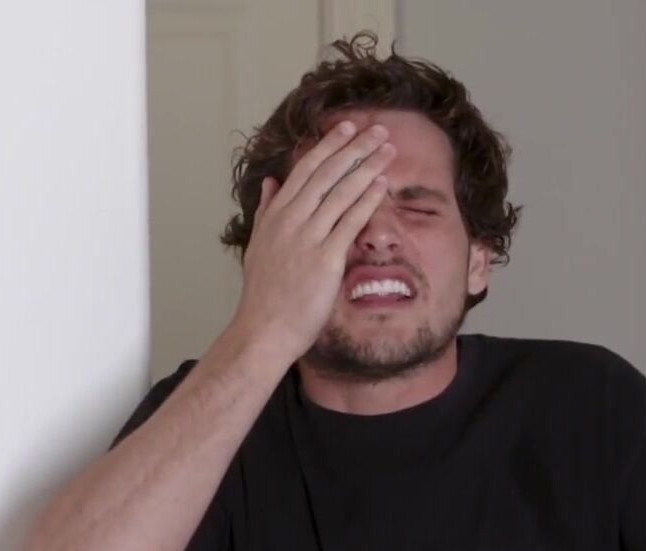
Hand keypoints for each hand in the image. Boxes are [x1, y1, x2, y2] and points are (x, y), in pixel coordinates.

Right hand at [232, 121, 395, 360]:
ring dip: (367, 166)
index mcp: (276, 214)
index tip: (347, 127)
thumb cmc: (263, 294)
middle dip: (355, 147)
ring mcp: (308, 237)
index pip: (305, 169)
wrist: (264, 328)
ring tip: (387, 148)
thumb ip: (265, 211)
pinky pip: (350, 221)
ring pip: (341, 191)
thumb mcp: (258, 245)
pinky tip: (382, 184)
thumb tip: (269, 184)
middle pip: (327, 173)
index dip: (329, 145)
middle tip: (378, 128)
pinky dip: (367, 199)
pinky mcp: (325, 258)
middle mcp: (291, 219)